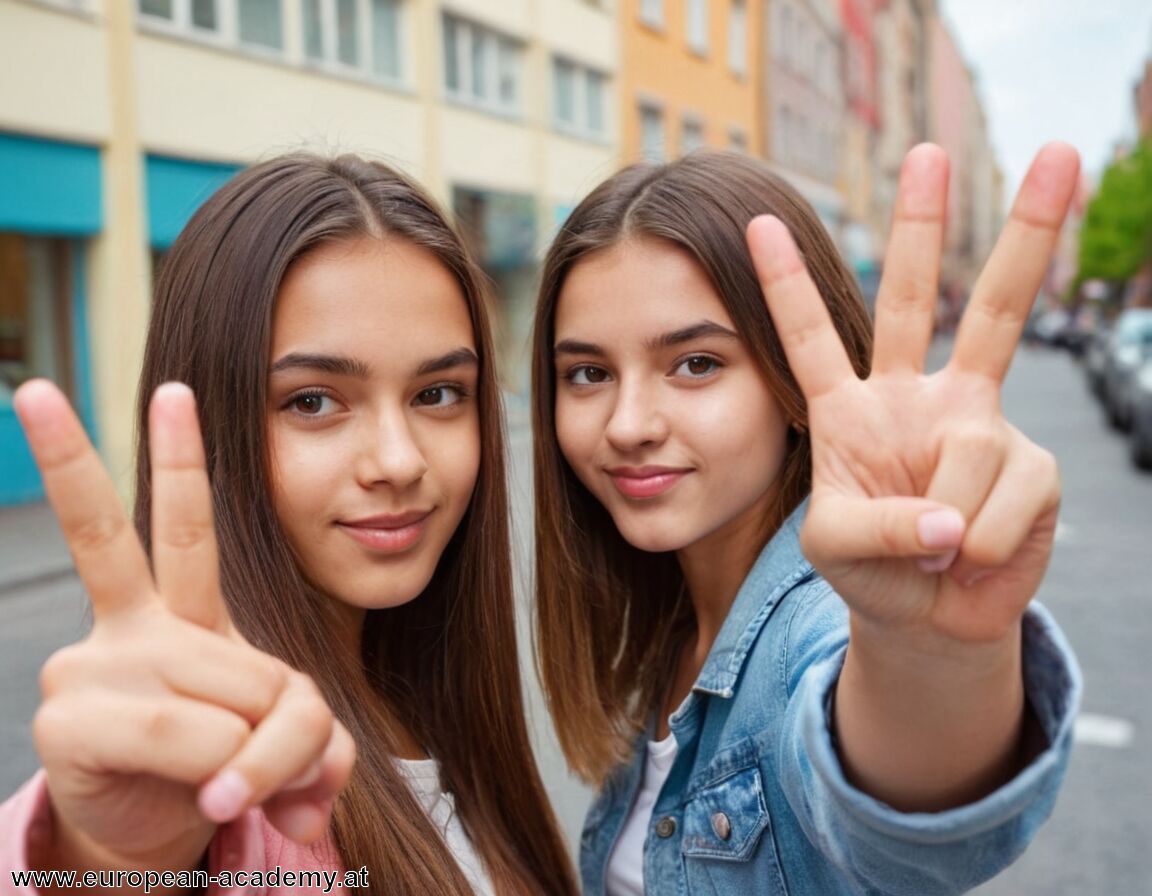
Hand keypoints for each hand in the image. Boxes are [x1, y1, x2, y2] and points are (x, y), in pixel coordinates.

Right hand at [14, 380, 354, 872]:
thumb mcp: (293, 738)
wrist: (161, 834)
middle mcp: (131, 618)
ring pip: (225, 684)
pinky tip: (211, 793)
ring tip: (245, 787)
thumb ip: (309, 735)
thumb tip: (278, 770)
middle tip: (60, 380)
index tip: (178, 395)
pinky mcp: (70, 719)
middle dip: (165, 455)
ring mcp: (98, 662)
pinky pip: (184, 735)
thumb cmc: (228, 768)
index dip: (190, 466)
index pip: (187, 522)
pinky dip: (224, 767)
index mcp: (180, 603)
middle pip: (156, 533)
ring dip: (264, 745)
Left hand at [747, 142, 1079, 645]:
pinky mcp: (1032, 467)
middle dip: (926, 225)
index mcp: (851, 410)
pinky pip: (1005, 495)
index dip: (786, 285)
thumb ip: (871, 526)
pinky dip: (981, 543)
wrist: (931, 621)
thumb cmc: (872, 571)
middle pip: (921, 299)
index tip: (757, 220)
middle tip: (927, 150)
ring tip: (941, 551)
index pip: (812, 337)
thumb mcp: (834, 547)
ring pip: (983, 406)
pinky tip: (973, 556)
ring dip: (953, 502)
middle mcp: (916, 399)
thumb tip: (951, 517)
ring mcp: (977, 424)